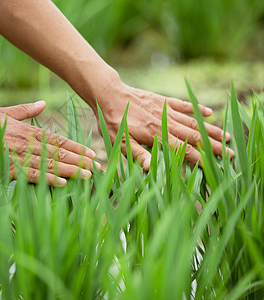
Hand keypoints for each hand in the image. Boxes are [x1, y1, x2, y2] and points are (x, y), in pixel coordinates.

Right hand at [0, 101, 100, 185]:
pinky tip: (63, 183)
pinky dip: (48, 179)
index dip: (76, 147)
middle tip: (98, 168)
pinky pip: (32, 175)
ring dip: (70, 170)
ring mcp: (19, 156)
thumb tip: (43, 103)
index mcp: (28, 130)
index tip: (92, 153)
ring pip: (50, 164)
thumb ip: (26, 109)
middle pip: (59, 152)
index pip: (58, 139)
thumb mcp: (5, 112)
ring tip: (88, 176)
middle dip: (80, 160)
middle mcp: (28, 143)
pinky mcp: (8, 169)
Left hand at [94, 75, 234, 169]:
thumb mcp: (120, 142)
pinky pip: (182, 105)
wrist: (109, 94)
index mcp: (156, 135)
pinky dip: (195, 109)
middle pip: (194, 136)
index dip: (199, 159)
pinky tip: (208, 112)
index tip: (215, 166)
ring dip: (210, 129)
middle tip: (230, 154)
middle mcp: (165, 122)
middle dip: (213, 146)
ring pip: (192, 121)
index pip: (183, 150)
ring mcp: (165, 110)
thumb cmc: (112, 121)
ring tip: (226, 136)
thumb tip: (151, 168)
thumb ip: (137, 154)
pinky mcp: (162, 101)